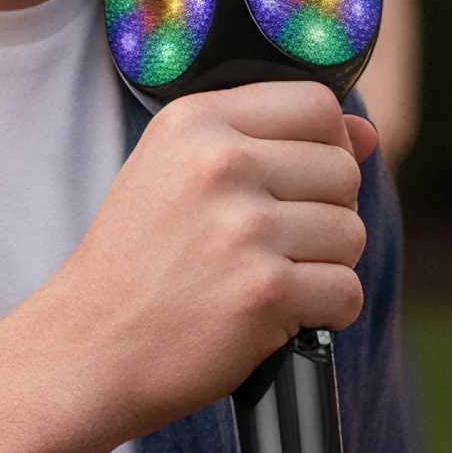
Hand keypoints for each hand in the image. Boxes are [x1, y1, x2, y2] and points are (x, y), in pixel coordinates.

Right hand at [42, 81, 377, 435]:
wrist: (86, 349)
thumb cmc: (135, 264)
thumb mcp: (174, 175)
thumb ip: (267, 142)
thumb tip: (365, 134)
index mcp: (195, 122)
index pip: (316, 103)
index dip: (325, 145)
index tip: (293, 184)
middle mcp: (220, 165)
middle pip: (343, 170)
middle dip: (325, 213)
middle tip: (273, 247)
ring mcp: (244, 228)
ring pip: (352, 232)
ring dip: (325, 266)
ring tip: (268, 281)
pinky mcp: (265, 291)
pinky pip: (346, 291)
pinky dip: (325, 313)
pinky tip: (279, 317)